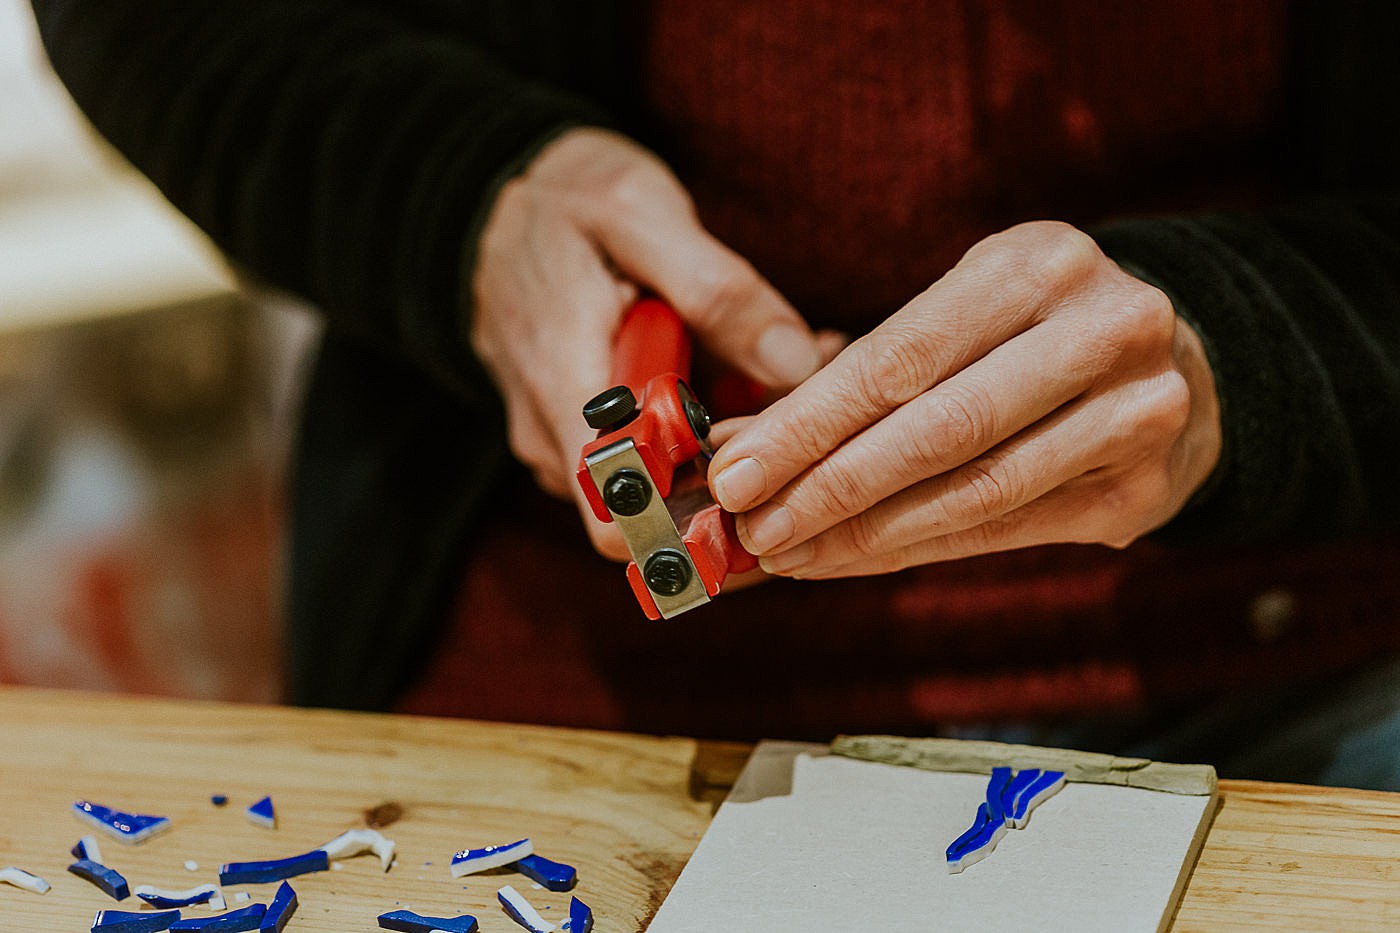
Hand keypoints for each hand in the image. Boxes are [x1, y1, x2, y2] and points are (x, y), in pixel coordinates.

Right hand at [470, 128, 822, 559]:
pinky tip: (737, 366)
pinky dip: (703, 423)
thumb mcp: (640, 213)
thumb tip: (794, 365)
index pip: (625, 518)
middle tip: (798, 393)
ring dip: (728, 440)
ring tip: (773, 367)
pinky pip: (651, 456)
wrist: (488, 198)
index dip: (706, 517)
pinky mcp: (584, 434)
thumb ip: (715, 288)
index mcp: (565, 386)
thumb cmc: (562, 200)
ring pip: (662, 484)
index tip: (773, 464)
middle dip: (741, 466)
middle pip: (660, 508)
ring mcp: (566, 442)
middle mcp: (554, 436)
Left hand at [707, 221, 1222, 576]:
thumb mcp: (960, 315)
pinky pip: (1006, 529)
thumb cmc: (1030, 335)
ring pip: (974, 489)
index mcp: (1039, 262)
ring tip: (788, 553)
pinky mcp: (1143, 490)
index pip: (901, 355)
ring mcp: (1137, 412)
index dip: (808, 422)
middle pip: (937, 427)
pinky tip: (852, 559)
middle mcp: (1102, 328)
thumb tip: (740, 445)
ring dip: (864, 533)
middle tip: (750, 526)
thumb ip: (860, 375)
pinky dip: (916, 550)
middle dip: (827, 486)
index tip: (734, 469)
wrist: (1183, 367)